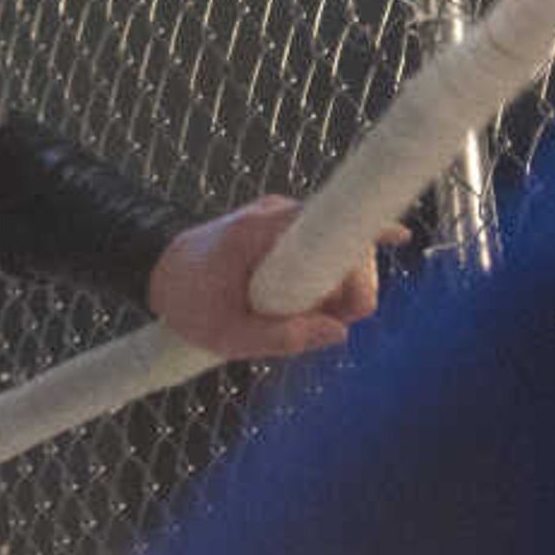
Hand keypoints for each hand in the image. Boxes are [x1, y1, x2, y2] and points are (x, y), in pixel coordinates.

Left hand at [142, 196, 395, 359]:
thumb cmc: (187, 300)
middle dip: (353, 287)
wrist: (156, 272)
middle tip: (332, 322)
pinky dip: (331, 279)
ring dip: (338, 288)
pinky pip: (323, 252)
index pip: (329, 218)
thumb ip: (282, 338)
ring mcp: (282, 221)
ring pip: (337, 252)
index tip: (398, 240)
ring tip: (308, 318)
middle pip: (344, 243)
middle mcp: (278, 216)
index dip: (368, 232)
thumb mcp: (227, 334)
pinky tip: (343, 294)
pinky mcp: (284, 233)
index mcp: (262, 231)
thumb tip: (339, 334)